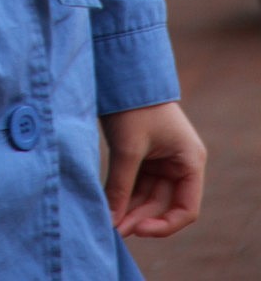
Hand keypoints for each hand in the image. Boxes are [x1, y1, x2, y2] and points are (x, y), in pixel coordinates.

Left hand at [102, 100, 205, 238]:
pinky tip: (109, 206)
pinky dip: (123, 195)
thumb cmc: (132, 104)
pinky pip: (136, 183)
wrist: (119, 69)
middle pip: (162, 205)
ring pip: (147, 196)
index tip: (138, 229)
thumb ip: (120, 186)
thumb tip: (110, 221)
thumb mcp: (127, 147)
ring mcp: (161, 159)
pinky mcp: (143, 154)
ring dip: (129, 209)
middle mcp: (179, 163)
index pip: (186, 209)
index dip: (164, 225)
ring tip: (109, 222)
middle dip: (139, 218)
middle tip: (114, 230)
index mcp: (189, 161)